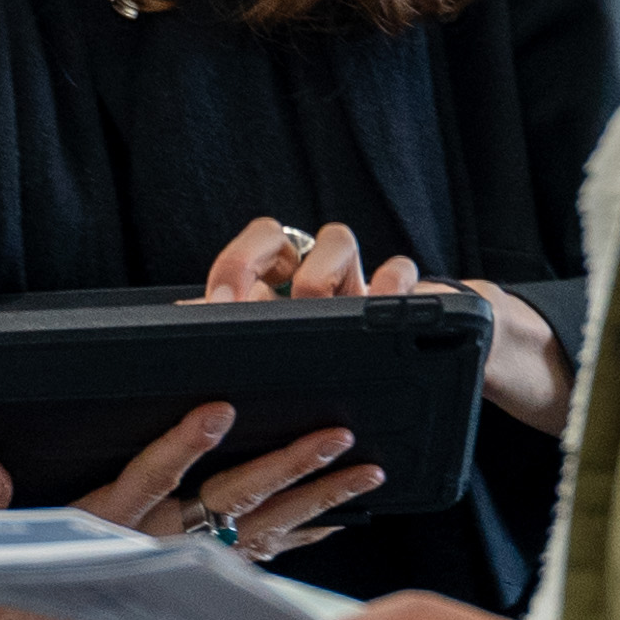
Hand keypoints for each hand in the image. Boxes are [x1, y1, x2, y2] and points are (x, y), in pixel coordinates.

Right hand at [0, 391, 378, 619]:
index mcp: (97, 538)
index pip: (144, 487)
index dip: (180, 451)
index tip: (218, 411)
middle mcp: (146, 556)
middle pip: (225, 509)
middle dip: (283, 473)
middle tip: (333, 438)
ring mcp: (171, 573)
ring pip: (254, 533)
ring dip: (312, 503)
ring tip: (364, 472)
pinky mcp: (182, 581)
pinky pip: (251, 558)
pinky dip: (297, 537)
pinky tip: (338, 515)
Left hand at [220, 209, 567, 434]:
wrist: (425, 377)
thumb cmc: (338, 385)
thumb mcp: (288, 376)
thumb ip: (249, 358)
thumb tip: (193, 358)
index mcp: (269, 298)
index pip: (237, 261)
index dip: (224, 272)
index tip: (211, 304)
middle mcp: (306, 279)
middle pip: (270, 234)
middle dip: (249, 258)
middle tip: (237, 300)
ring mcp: (355, 282)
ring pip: (334, 239)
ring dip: (318, 273)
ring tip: (315, 309)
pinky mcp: (401, 294)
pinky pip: (398, 269)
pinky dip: (391, 285)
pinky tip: (382, 307)